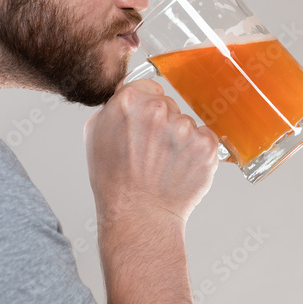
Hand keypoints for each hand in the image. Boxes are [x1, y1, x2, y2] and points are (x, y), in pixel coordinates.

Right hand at [84, 79, 218, 227]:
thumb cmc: (114, 181)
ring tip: (163, 165)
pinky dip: (195, 153)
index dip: (144, 110)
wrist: (139, 215)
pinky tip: (178, 169)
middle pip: (167, 105)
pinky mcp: (206, 145)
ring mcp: (184, 127)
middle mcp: (158, 110)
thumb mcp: (96, 135)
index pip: (148, 88)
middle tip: (150, 152)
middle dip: (162, 125)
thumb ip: (113, 107)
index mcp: (128, 101)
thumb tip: (126, 93)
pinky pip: (203, 138)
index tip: (142, 127)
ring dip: (179, 140)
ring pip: (185, 124)